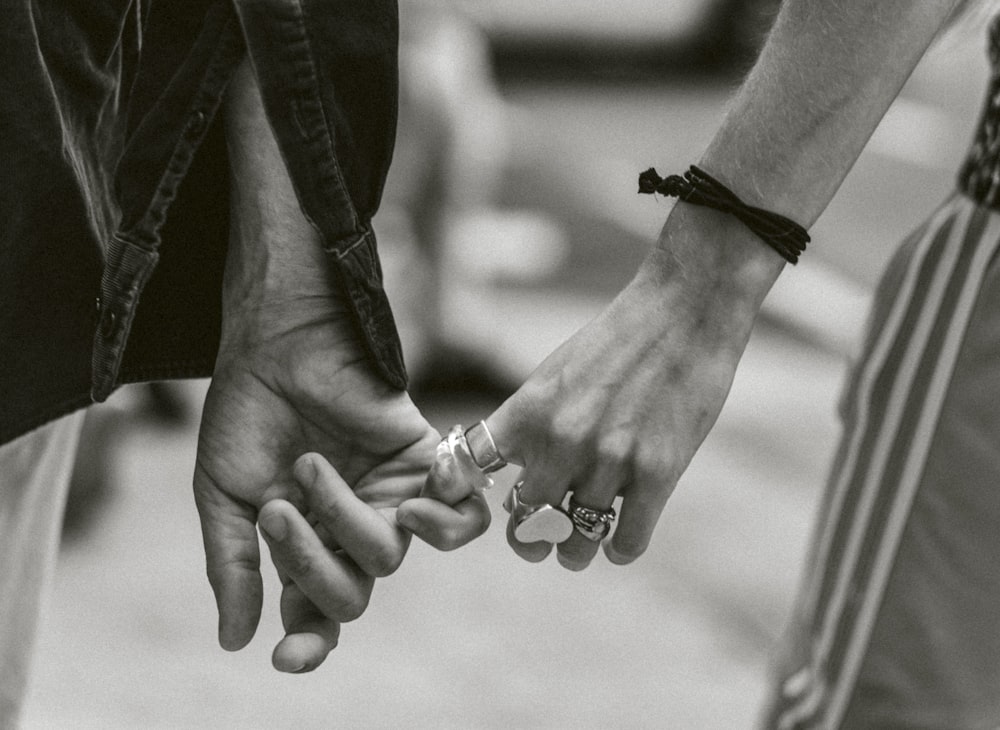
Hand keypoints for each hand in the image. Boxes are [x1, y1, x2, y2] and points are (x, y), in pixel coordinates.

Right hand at [193, 311, 438, 670]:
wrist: (277, 344)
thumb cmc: (246, 415)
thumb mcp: (226, 497)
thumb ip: (234, 565)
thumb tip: (235, 642)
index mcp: (305, 546)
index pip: (314, 614)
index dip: (307, 644)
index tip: (285, 659)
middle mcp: (351, 530)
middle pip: (351, 594)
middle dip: (308, 561)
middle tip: (276, 509)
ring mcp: (391, 499)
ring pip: (391, 556)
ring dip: (346, 523)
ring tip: (311, 468)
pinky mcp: (427, 463)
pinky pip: (463, 514)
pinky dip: (446, 520)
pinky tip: (408, 499)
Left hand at [484, 207, 781, 569]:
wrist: (684, 311)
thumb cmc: (617, 342)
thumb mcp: (554, 375)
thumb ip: (533, 426)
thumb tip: (519, 480)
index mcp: (528, 411)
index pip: (468, 469)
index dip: (461, 495)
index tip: (481, 501)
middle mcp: (561, 440)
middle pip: (524, 522)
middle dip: (531, 536)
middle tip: (542, 536)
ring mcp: (610, 460)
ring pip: (576, 543)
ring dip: (575, 551)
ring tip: (579, 546)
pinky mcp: (657, 473)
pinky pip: (625, 542)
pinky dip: (618, 548)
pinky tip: (618, 538)